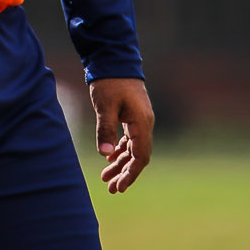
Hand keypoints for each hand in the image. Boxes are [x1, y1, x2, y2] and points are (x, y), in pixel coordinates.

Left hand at [89, 77, 153, 193]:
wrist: (114, 60)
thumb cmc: (109, 82)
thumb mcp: (105, 106)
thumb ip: (105, 129)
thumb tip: (105, 154)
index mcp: (142, 123)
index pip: (140, 156)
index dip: (131, 174)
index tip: (120, 187)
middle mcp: (144, 123)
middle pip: (138, 156)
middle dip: (126, 173)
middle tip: (112, 189)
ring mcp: (139, 119)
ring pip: (133, 148)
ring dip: (121, 163)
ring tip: (106, 178)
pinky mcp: (132, 116)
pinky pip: (129, 139)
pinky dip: (120, 150)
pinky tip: (109, 158)